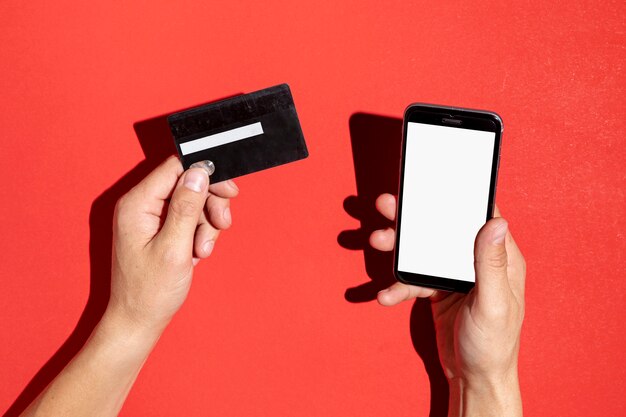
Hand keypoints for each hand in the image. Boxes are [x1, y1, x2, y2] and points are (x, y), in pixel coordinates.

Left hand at [109, 156, 238, 331]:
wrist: (139, 321)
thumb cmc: (150, 292)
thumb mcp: (174, 248)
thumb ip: (187, 207)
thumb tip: (199, 172)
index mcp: (137, 204)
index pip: (175, 168)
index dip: (206, 174)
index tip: (228, 191)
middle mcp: (141, 205)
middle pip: (187, 184)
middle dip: (209, 204)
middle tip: (221, 224)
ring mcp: (149, 218)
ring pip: (192, 202)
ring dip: (206, 224)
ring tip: (202, 250)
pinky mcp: (159, 230)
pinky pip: (188, 219)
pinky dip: (199, 234)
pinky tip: (196, 253)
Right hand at [370, 194, 524, 415]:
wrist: (474, 378)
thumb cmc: (494, 345)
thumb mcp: (494, 304)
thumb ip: (490, 263)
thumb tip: (496, 221)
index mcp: (499, 259)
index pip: (481, 216)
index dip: (460, 196)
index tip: (435, 180)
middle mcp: (476, 262)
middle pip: (443, 229)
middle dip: (414, 218)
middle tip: (388, 204)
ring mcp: (455, 275)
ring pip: (424, 251)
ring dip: (399, 248)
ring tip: (377, 242)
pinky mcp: (438, 290)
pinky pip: (414, 279)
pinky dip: (398, 285)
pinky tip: (385, 295)